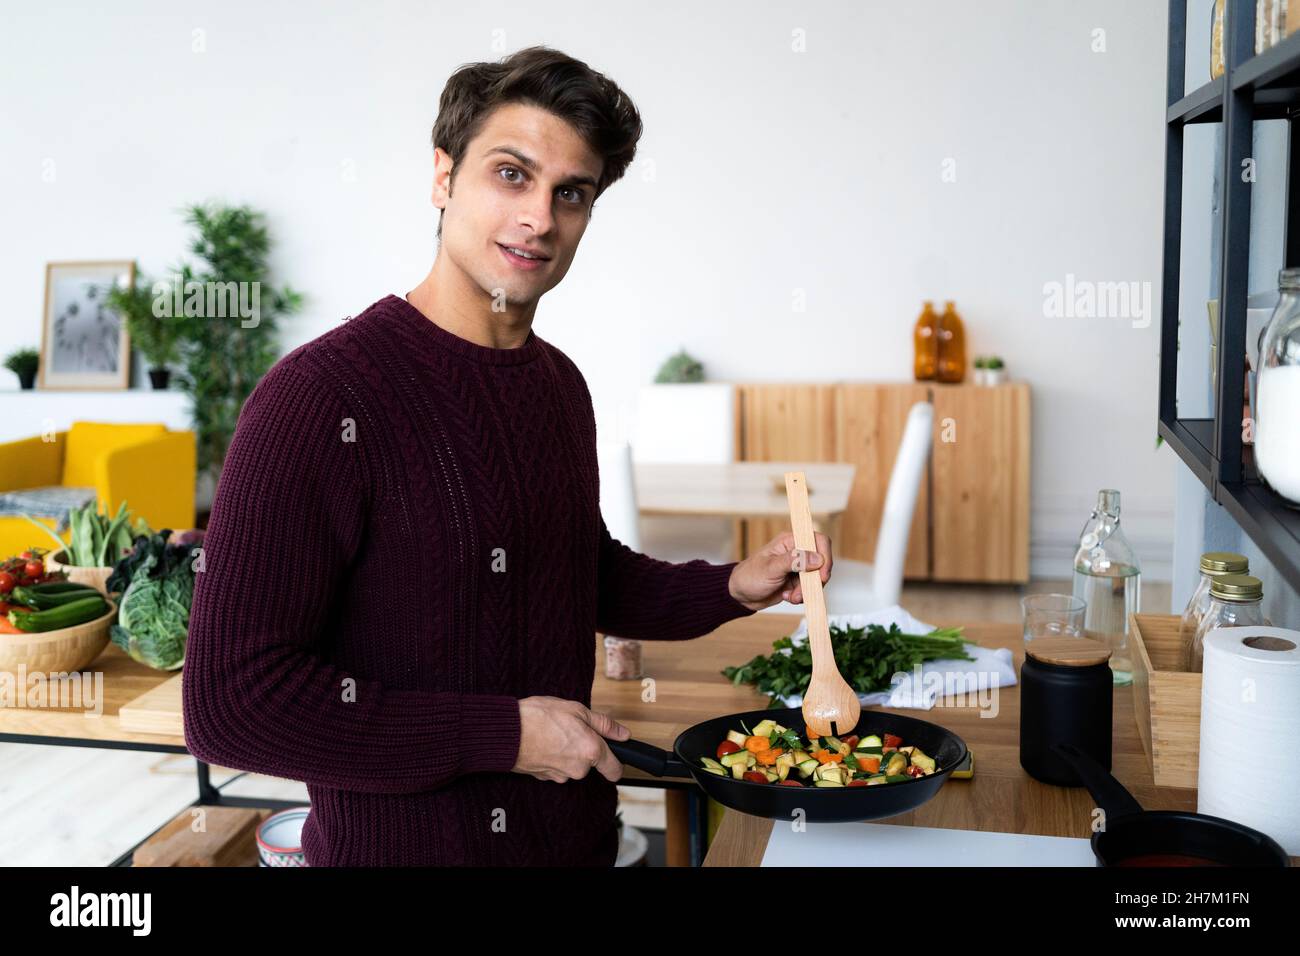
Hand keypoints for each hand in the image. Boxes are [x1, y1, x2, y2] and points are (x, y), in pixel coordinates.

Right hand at [512, 696, 630, 782]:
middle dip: (584, 747)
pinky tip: (543, 741)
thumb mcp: (577, 710)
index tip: (614, 754)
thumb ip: (604, 724)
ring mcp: (561, 776)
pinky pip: (557, 767)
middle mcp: (578, 769)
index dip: (617, 762)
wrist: (506, 733)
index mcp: (591, 751)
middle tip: (570, 728)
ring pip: (572, 765)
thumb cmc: (538, 717)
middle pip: (590, 763)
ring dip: (567, 751)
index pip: (615, 770)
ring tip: (552, 732)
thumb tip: (623, 734)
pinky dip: (553, 756)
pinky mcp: (545, 778)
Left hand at [727, 530, 832, 611]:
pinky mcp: (797, 581)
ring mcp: (798, 567)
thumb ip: (795, 561)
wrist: (741, 595)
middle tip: (801, 592)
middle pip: (821, 562)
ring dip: (806, 591)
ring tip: (790, 596)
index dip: (825, 556)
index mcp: (790, 541)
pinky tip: (788, 597)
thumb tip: (817, 558)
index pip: (818, 541)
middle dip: (814, 581)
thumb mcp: (771, 568)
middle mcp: (797, 552)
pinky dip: (802, 596)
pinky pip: (810, 589)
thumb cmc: (750, 576)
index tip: (822, 575)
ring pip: (817, 578)